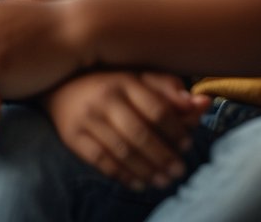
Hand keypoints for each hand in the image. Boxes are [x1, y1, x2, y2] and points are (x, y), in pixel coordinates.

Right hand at [47, 71, 208, 190]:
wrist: (59, 83)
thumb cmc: (109, 81)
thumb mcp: (138, 77)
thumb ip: (169, 90)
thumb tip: (201, 104)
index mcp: (124, 80)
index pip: (156, 109)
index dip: (175, 130)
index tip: (187, 144)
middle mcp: (104, 98)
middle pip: (140, 133)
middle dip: (163, 156)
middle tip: (179, 171)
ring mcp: (86, 118)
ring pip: (121, 150)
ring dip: (146, 170)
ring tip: (163, 181)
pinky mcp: (72, 136)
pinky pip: (100, 160)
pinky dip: (122, 175)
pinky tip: (138, 183)